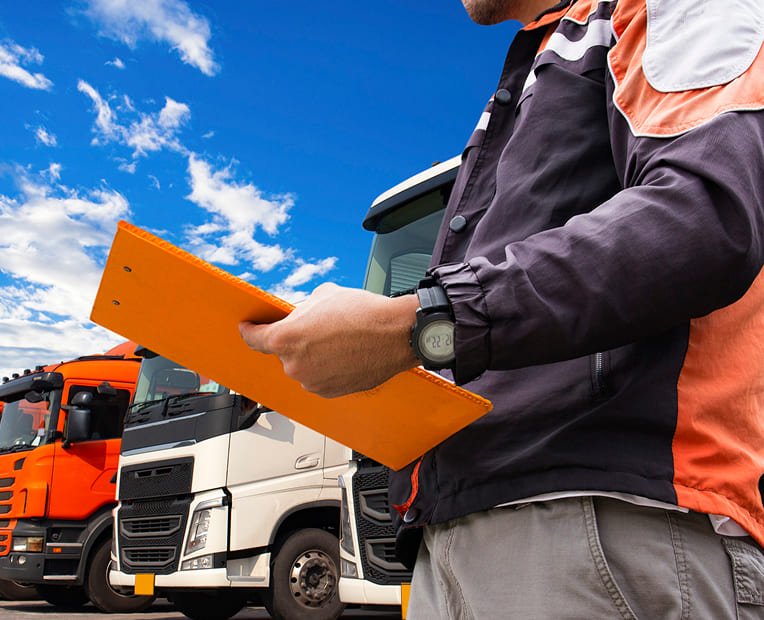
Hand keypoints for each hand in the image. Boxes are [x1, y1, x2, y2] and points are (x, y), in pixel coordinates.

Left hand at [239, 283, 419, 397]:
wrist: (397, 334)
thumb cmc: (365, 314)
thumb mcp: (323, 296)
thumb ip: (302, 310)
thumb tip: (300, 316)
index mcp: (286, 339)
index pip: (253, 339)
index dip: (249, 332)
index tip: (248, 329)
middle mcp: (295, 365)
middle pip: (284, 353)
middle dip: (296, 341)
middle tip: (318, 328)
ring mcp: (313, 382)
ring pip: (304, 367)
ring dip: (314, 356)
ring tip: (339, 340)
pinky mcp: (331, 392)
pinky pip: (320, 379)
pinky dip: (328, 369)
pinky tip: (345, 353)